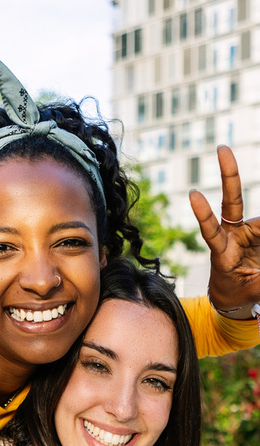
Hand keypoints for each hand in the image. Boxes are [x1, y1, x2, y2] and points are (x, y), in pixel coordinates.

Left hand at [189, 145, 259, 317]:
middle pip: (231, 199)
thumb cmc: (237, 292)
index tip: (193, 194)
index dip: (203, 213)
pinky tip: (243, 238)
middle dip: (228, 173)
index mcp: (221, 251)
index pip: (211, 229)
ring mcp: (247, 229)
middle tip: (221, 148)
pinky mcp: (258, 229)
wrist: (235, 296)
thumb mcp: (251, 290)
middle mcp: (232, 234)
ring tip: (255, 258)